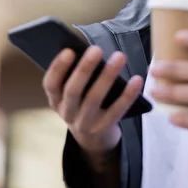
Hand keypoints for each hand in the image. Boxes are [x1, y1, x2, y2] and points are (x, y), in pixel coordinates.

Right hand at [43, 46, 143, 163]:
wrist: (93, 139)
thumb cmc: (84, 102)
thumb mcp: (74, 93)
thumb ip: (77, 75)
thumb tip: (89, 49)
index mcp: (56, 99)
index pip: (50, 84)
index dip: (58, 68)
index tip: (69, 50)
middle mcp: (67, 113)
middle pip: (73, 91)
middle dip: (84, 69)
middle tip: (97, 49)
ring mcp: (84, 124)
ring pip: (94, 99)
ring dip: (107, 76)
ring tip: (119, 56)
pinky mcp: (103, 129)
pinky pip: (116, 111)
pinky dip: (127, 95)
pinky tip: (137, 79)